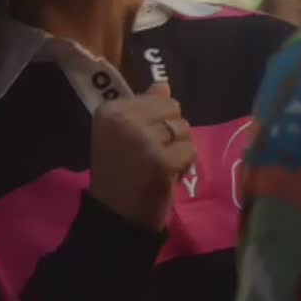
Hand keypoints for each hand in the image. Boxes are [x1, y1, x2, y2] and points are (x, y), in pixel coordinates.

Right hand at [88, 82, 196, 231]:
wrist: (115, 215)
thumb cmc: (119, 174)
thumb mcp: (123, 134)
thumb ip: (144, 107)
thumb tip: (163, 84)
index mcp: (110, 109)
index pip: (156, 98)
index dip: (155, 121)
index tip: (138, 143)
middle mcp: (125, 119)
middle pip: (173, 109)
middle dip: (170, 132)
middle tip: (152, 155)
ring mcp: (144, 139)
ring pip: (184, 128)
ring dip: (178, 149)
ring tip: (159, 166)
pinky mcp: (162, 161)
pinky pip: (190, 150)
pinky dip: (184, 165)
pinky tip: (167, 176)